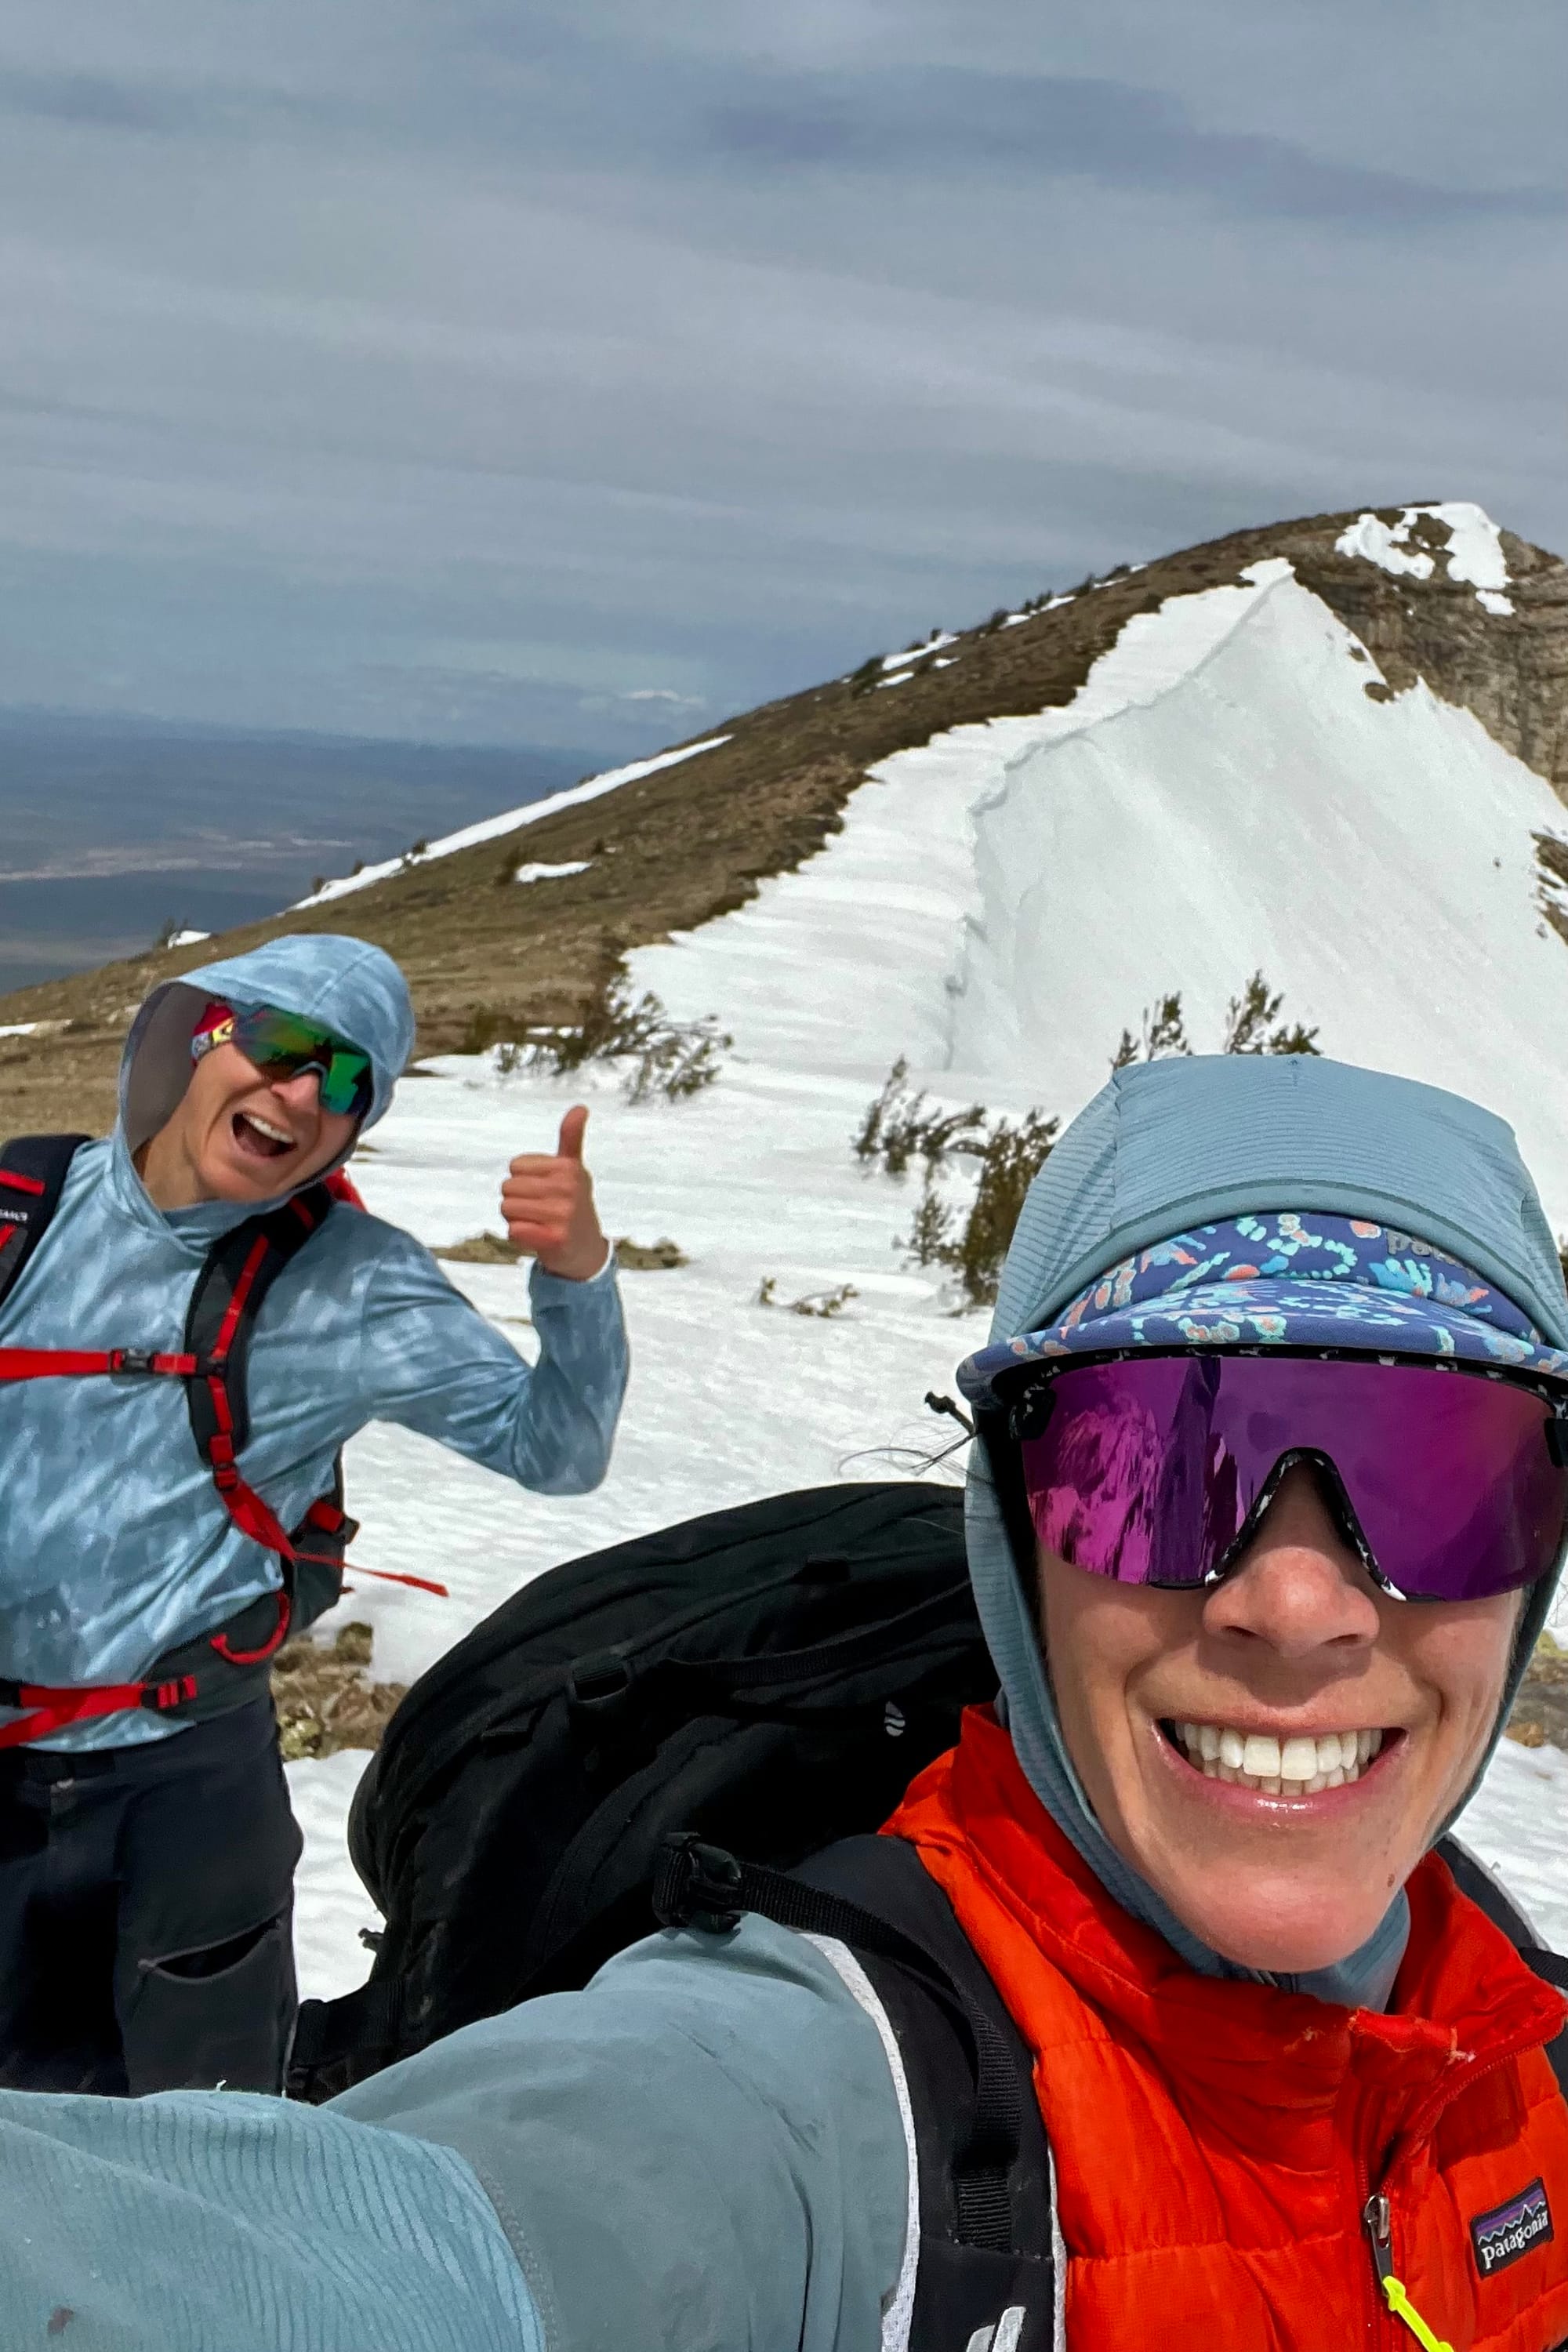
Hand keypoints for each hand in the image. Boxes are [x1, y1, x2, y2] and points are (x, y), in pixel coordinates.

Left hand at [500, 1106, 608, 1279]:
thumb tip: (581, 1107)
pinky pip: (513, 1230)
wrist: (584, 1251)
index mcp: (569, 1167)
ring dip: (517, 1219)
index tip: (545, 1190)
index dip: (523, 1180)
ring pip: (507, 1209)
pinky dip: (519, 1237)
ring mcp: (564, 1215)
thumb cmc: (572, 1204)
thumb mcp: (573, 1169)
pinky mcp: (555, 1239)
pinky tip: (538, 1238)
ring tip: (539, 1223)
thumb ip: (571, 1138)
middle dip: (517, 1201)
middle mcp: (569, 1188)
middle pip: (507, 1187)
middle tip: (541, 1211)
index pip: (515, 1166)